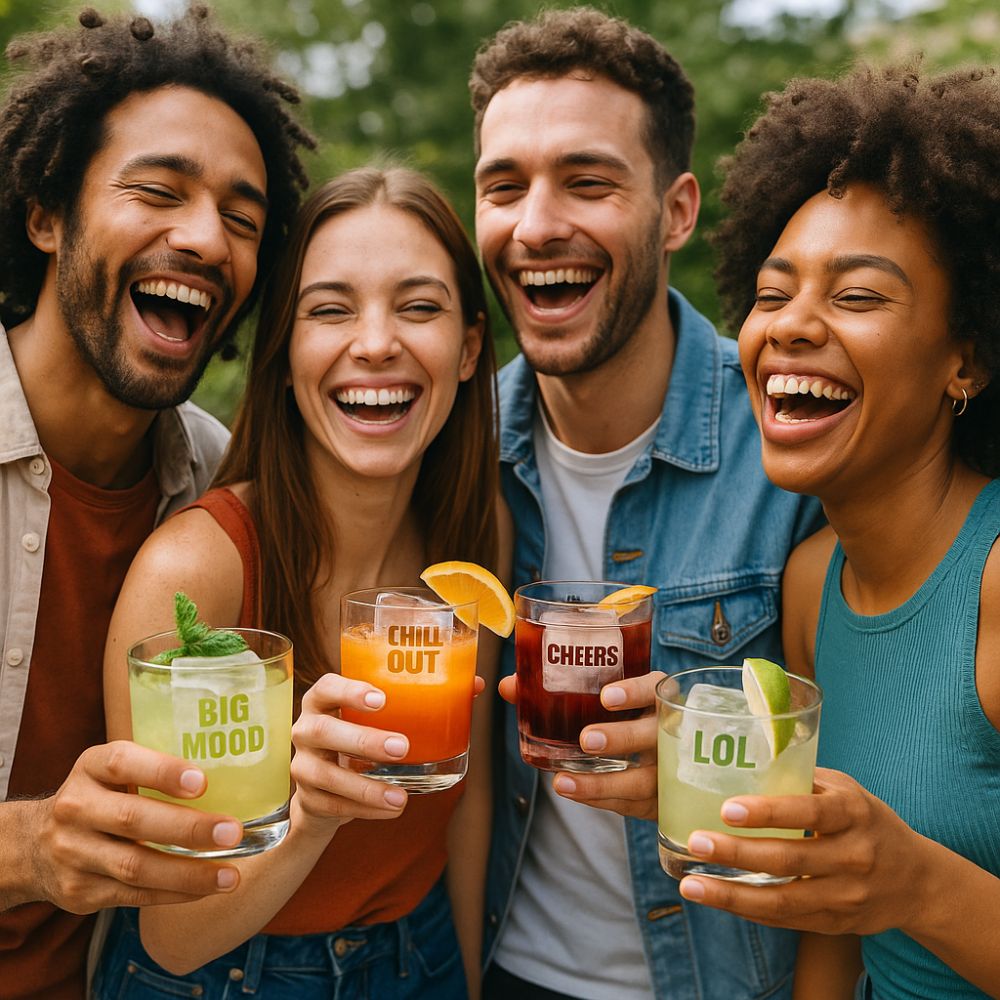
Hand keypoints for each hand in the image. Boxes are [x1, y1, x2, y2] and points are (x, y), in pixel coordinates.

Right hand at [20, 741, 242, 913]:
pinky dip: (174, 892)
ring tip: (230, 875)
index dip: (162, 772)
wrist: (32, 844)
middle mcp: (75, 808)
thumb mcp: (113, 771)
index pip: (123, 763)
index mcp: (90, 768)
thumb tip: (231, 778)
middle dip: (188, 829)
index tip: (202, 782)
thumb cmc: (99, 797)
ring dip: (189, 873)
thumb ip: (155, 770)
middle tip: (233, 833)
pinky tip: (205, 888)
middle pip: (133, 819)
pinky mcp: (79, 892)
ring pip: (135, 866)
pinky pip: (134, 895)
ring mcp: (73, 853)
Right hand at [289, 673, 409, 835]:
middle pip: (323, 730)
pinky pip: (333, 805)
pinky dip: (364, 809)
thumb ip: (416, 702)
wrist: (324, 790)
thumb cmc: (360, 740)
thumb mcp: (376, 719)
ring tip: (400, 796)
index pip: (326, 687)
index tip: (382, 699)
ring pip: (326, 774)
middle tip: (402, 747)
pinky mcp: (307, 798)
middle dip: (364, 740)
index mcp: (322, 702)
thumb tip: (475, 686)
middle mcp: (306, 730)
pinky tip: (390, 809)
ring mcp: (302, 765)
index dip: (350, 691)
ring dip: (365, 787)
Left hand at [500, 671, 663, 819]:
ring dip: (603, 782)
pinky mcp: (662, 801)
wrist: (668, 756)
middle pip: (653, 735)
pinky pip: (632, 804)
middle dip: (620, 738)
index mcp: (658, 696)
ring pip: (643, 779)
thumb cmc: (622, 715)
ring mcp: (671, 770)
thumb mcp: (603, 699)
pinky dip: (601, 798)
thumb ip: (555, 691)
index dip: (633, 691)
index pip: (653, 689)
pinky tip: (573, 792)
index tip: (606, 697)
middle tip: (586, 740)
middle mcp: (671, 732)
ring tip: (563, 782)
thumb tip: (507, 686)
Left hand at [678, 768, 931, 934]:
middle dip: (736, 853)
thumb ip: (799, 780)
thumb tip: (740, 761)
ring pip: (783, 901)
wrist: (918, 881)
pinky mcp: (835, 923)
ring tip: (691, 886)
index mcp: (853, 813)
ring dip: (731, 896)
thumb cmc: (866, 822)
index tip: (728, 809)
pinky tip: (716, 900)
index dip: (768, 812)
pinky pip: (785, 920)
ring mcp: (845, 896)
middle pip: (788, 859)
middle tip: (696, 841)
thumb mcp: (845, 790)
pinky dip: (748, 910)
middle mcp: (853, 856)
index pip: (808, 812)